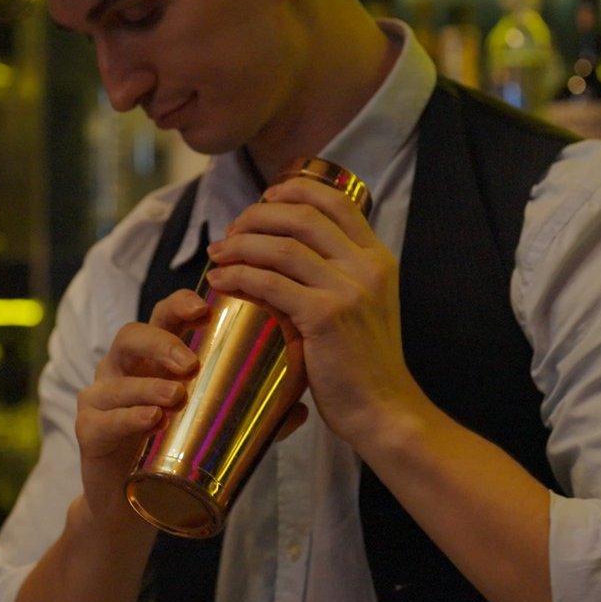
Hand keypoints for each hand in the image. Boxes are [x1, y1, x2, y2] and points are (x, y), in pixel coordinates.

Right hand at [75, 289, 308, 522]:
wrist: (137, 504)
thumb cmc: (175, 452)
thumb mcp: (216, 430)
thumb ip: (256, 419)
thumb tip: (302, 410)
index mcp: (153, 358)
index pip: (163, 316)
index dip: (180, 305)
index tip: (205, 308)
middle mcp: (123, 370)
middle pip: (131, 335)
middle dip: (160, 342)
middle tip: (191, 362)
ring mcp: (101, 398)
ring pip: (116, 379)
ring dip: (146, 384)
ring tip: (176, 395)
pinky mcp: (88, 430)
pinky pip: (103, 418)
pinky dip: (127, 417)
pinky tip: (150, 420)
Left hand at [205, 176, 424, 451]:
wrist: (383, 410)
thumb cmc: (363, 366)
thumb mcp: (362, 307)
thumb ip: (338, 278)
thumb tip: (289, 255)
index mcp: (378, 258)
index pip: (336, 200)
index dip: (294, 190)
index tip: (263, 200)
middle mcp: (367, 266)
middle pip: (302, 215)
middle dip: (257, 215)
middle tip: (230, 233)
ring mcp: (348, 289)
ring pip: (282, 245)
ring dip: (240, 244)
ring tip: (217, 254)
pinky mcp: (326, 316)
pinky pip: (271, 282)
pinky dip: (239, 276)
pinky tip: (221, 281)